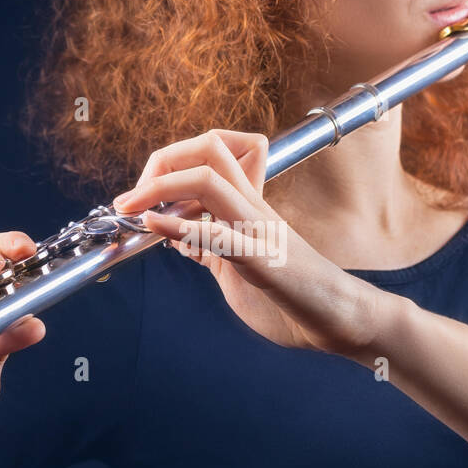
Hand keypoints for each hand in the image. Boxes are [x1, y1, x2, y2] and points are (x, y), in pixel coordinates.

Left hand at [112, 129, 382, 356]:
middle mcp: (254, 207)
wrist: (337, 319)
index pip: (218, 150)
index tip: (145, 193)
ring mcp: (259, 230)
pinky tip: (154, 227)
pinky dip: (179, 226)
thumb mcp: (239, 265)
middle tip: (130, 196)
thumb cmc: (293, 294)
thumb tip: (178, 237)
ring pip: (210, 179)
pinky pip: (219, 235)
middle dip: (162, 161)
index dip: (174, 159)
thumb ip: (211, 247)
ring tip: (131, 207)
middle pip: (210, 148)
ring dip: (160, 187)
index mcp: (250, 205)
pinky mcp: (263, 262)